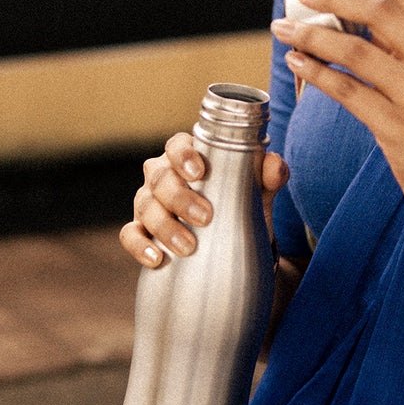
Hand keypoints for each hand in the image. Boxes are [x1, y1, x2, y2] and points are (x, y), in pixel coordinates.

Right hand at [120, 132, 287, 268]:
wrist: (235, 247)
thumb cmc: (241, 206)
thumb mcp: (259, 192)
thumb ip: (270, 175)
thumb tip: (274, 166)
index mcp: (187, 156)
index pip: (177, 145)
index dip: (183, 155)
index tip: (199, 173)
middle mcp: (163, 175)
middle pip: (160, 178)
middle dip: (180, 197)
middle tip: (205, 217)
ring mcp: (148, 202)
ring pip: (144, 205)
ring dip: (164, 226)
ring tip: (187, 247)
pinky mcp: (140, 231)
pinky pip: (129, 235)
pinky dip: (139, 245)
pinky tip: (156, 259)